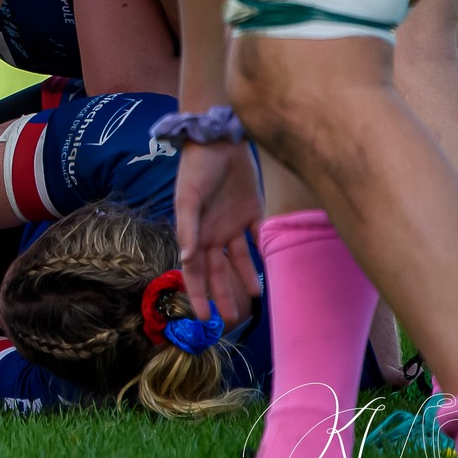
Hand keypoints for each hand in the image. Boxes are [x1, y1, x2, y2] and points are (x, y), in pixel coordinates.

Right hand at [173, 140, 263, 324]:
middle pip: (218, 271)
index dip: (198, 294)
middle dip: (223, 294)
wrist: (219, 139)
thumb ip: (187, 229)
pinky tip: (272, 268)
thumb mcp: (187, 198)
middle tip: (232, 318)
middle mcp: (213, 233)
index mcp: (194, 232)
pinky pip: (259, 238)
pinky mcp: (252, 212)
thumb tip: (185, 260)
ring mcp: (232, 224)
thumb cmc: (196, 168)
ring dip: (245, 278)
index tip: (202, 318)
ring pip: (239, 260)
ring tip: (256, 297)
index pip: (194, 271)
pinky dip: (264, 253)